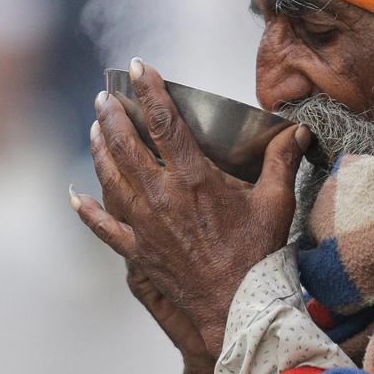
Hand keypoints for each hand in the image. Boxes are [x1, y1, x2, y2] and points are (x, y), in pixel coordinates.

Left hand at [71, 58, 308, 359]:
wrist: (235, 306)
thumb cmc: (257, 254)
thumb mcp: (276, 202)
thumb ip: (282, 161)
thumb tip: (298, 131)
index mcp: (194, 178)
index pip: (164, 122)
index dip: (149, 90)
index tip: (139, 67)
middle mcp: (162, 196)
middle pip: (126, 144)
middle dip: (113, 115)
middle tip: (106, 97)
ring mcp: (144, 224)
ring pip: (110, 177)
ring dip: (99, 148)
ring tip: (95, 128)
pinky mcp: (137, 250)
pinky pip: (103, 225)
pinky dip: (86, 209)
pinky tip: (74, 194)